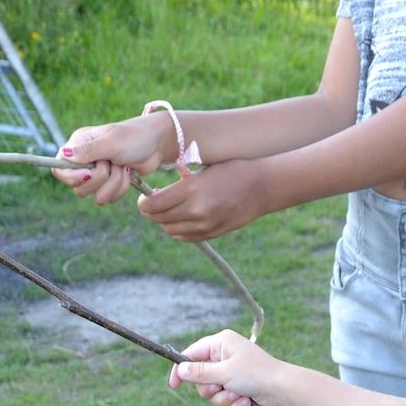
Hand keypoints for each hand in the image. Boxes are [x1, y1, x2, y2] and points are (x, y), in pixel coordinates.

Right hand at [53, 113, 173, 204]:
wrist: (157, 144)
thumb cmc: (134, 137)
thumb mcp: (111, 142)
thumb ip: (88, 151)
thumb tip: (63, 154)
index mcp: (79, 146)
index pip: (59, 169)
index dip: (71, 177)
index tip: (88, 174)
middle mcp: (84, 161)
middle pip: (78, 188)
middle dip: (100, 180)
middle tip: (111, 164)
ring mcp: (97, 174)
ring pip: (96, 196)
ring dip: (114, 183)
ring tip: (123, 167)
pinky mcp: (110, 184)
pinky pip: (109, 198)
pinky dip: (121, 188)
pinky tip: (128, 174)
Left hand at [138, 160, 267, 241]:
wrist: (261, 186)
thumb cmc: (231, 169)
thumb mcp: (203, 168)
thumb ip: (181, 182)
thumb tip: (158, 192)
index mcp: (191, 189)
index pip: (153, 205)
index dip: (144, 204)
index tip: (144, 199)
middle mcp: (195, 210)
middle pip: (159, 219)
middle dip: (151, 213)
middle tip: (151, 205)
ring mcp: (204, 225)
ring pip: (170, 230)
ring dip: (164, 222)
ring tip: (167, 211)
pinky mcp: (212, 233)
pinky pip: (185, 237)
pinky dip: (177, 230)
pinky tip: (180, 220)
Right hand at [169, 330, 280, 405]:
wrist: (283, 391)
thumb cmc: (256, 374)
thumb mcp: (224, 372)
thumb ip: (200, 372)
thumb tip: (180, 369)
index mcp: (221, 343)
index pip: (192, 353)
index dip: (181, 369)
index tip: (174, 385)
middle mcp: (225, 356)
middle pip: (200, 378)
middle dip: (210, 389)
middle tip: (222, 389)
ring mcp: (231, 373)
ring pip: (212, 393)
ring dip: (223, 399)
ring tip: (239, 397)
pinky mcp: (238, 388)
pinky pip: (223, 401)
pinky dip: (233, 405)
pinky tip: (246, 403)